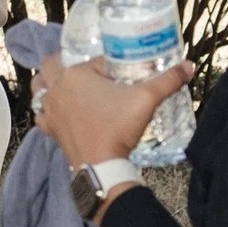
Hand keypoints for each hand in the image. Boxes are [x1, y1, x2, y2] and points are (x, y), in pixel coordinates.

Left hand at [33, 53, 191, 169]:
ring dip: (48, 83)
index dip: (106, 64)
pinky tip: (60, 112)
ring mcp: (49, 109)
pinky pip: (40, 114)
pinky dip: (47, 110)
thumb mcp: (147, 99)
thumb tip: (189, 66)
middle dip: (63, 62)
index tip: (118, 74)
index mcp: (75, 74)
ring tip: (65, 85)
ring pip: (39, 87)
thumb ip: (168, 80)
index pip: (92, 60)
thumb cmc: (119, 128)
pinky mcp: (49, 129)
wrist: (102, 166)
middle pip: (51, 65)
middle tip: (83, 70)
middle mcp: (56, 88)